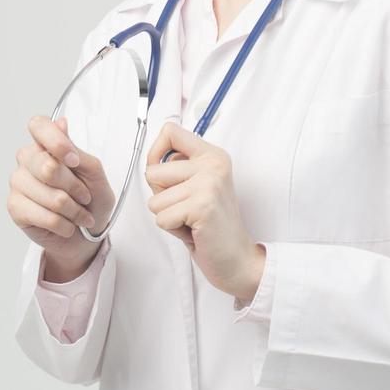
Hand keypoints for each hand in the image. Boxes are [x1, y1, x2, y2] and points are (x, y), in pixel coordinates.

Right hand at [7, 115, 116, 279]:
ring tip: (78, 214)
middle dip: (75, 187)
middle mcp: (28, 159)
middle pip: (48, 167)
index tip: (74, 161)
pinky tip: (67, 224)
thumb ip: (77, 150)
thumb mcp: (94, 172)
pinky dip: (65, 225)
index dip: (56, 142)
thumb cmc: (91, 200)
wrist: (87, 235)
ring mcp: (18, 182)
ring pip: (50, 196)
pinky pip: (45, 216)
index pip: (38, 125)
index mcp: (45, 144)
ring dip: (74, 211)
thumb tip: (61, 123)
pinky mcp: (15, 207)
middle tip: (84, 196)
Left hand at [145, 121, 265, 301]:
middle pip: (153, 171)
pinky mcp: (202, 206)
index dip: (155, 153)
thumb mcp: (198, 185)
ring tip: (191, 220)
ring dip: (168, 216)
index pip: (170, 131)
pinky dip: (173, 230)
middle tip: (186, 207)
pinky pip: (161, 218)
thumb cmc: (212, 225)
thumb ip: (178, 168)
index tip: (164, 173)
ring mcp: (208, 183)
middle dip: (161, 196)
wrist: (237, 257)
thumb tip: (151, 158)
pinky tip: (194, 230)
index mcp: (212, 155)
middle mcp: (212, 164)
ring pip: (154, 199)